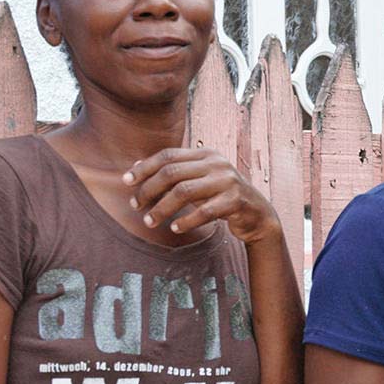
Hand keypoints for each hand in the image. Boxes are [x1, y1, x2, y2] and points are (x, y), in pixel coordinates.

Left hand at [125, 148, 280, 243]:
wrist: (257, 213)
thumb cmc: (221, 196)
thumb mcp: (198, 180)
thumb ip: (173, 172)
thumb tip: (135, 167)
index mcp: (205, 154)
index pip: (167, 156)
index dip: (144, 168)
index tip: (126, 183)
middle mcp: (217, 163)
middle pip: (172, 173)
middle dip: (149, 191)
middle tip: (136, 208)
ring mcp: (228, 181)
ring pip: (184, 192)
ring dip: (162, 208)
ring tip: (150, 221)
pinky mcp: (236, 200)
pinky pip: (205, 211)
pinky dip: (186, 221)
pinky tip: (175, 228)